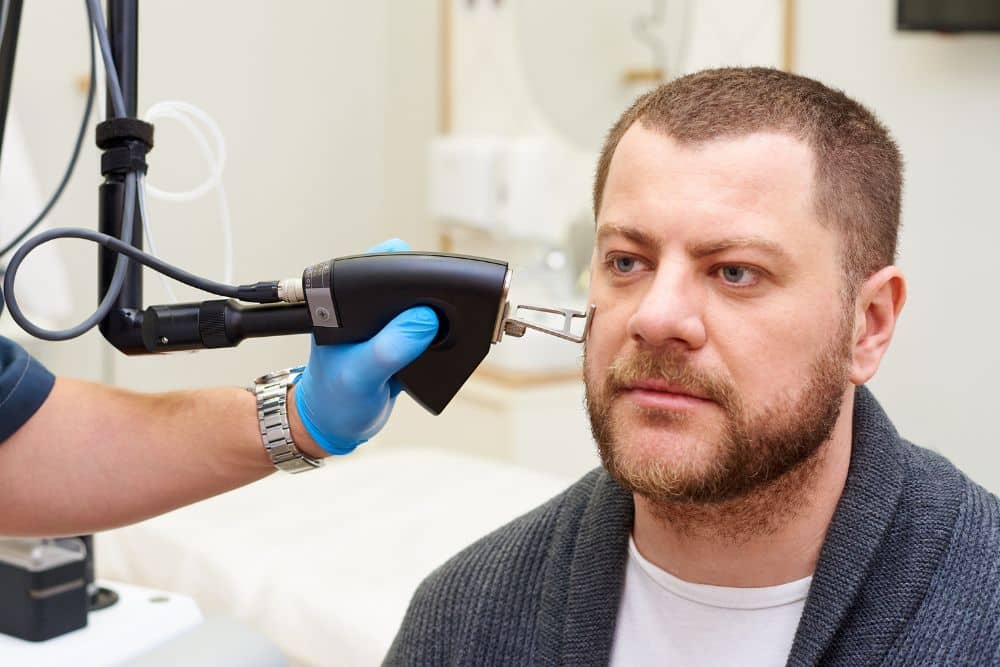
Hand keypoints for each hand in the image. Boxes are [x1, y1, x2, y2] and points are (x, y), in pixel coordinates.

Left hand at [294, 239, 438, 454]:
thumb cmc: (334, 401)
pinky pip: (427, 333)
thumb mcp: (360, 376)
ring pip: (422, 308)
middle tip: (439, 317)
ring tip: (441, 334)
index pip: (379, 266)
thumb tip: (425, 319)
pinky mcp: (400, 342)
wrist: (336, 428)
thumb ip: (390, 348)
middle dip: (429, 296)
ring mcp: (384, 325)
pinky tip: (438, 350)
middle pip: (408, 284)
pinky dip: (438, 340)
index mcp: (344, 302)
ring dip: (436, 319)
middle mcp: (365, 308)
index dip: (408, 268)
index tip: (432, 284)